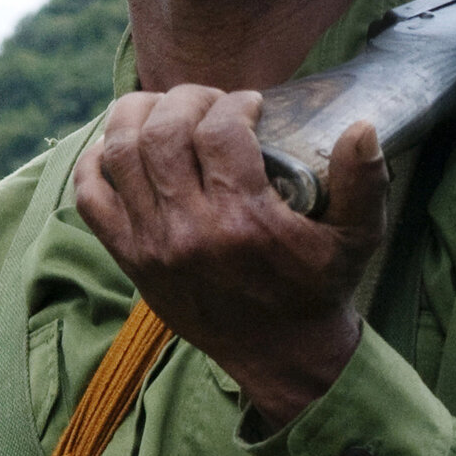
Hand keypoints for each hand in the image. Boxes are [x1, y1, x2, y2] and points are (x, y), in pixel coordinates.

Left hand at [75, 86, 388, 428]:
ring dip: (138, 115)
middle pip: (164, 131)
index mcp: (244, 220)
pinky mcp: (130, 258)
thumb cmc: (319, 289)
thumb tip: (362, 127)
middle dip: (188, 99)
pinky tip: (124, 145)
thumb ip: (365, 181)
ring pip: (120, 152)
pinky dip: (98, 161)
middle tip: (211, 104)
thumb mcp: (359, 237)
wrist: (280, 356)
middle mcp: (190, 230)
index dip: (236, 103)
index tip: (252, 106)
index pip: (220, 131)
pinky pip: (91, 195)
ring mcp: (152, 244)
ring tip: (166, 110)